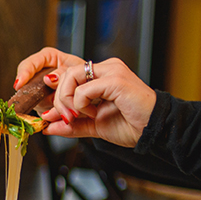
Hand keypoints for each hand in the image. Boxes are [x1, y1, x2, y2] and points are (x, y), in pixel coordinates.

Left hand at [14, 47, 157, 147]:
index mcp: (101, 76)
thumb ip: (71, 125)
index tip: (54, 117)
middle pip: (65, 74)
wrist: (152, 131)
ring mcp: (112, 71)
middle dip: (58, 100)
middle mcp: (106, 69)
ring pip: (70, 76)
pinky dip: (81, 104)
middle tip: (67, 118)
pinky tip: (94, 113)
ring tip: (80, 115)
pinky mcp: (116, 80)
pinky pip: (84, 89)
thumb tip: (48, 126)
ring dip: (67, 101)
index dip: (56, 96)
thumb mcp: (93, 126)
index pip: (68, 76)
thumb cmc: (132, 125)